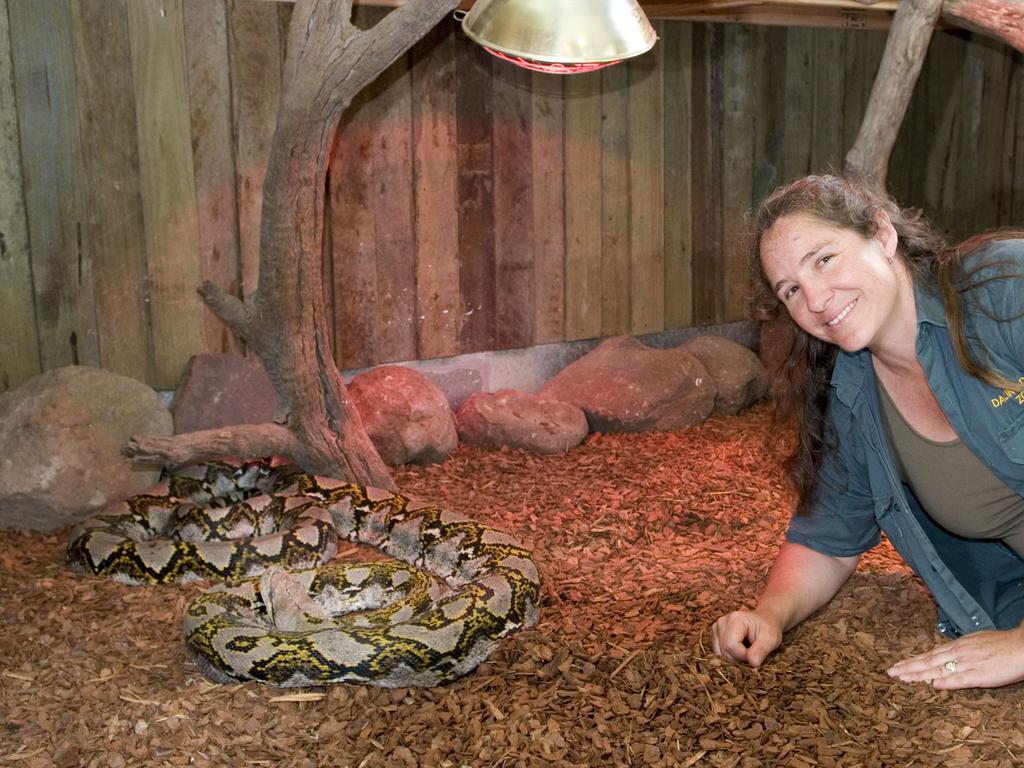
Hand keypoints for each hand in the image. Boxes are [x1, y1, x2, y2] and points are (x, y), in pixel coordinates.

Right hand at [711, 610, 782, 667]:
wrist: (764, 619)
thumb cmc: (769, 628)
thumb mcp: (771, 639)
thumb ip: (761, 650)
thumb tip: (753, 663)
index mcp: (735, 619)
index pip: (731, 645)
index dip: (743, 656)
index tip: (755, 655)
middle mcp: (722, 621)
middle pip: (724, 650)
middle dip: (738, 658)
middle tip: (752, 654)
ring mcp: (717, 627)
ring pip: (719, 653)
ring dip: (733, 658)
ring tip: (746, 651)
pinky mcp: (715, 633)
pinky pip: (718, 651)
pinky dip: (729, 655)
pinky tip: (739, 649)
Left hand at [887, 624, 1023, 688]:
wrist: (1021, 645)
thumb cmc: (1001, 644)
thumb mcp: (975, 641)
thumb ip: (959, 649)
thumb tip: (945, 654)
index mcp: (957, 645)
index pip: (930, 654)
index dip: (913, 661)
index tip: (898, 665)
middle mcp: (959, 653)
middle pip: (928, 661)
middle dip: (908, 667)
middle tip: (891, 672)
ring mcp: (968, 664)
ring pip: (938, 669)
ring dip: (919, 675)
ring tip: (902, 678)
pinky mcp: (980, 675)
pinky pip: (959, 679)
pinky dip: (945, 682)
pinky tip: (932, 684)